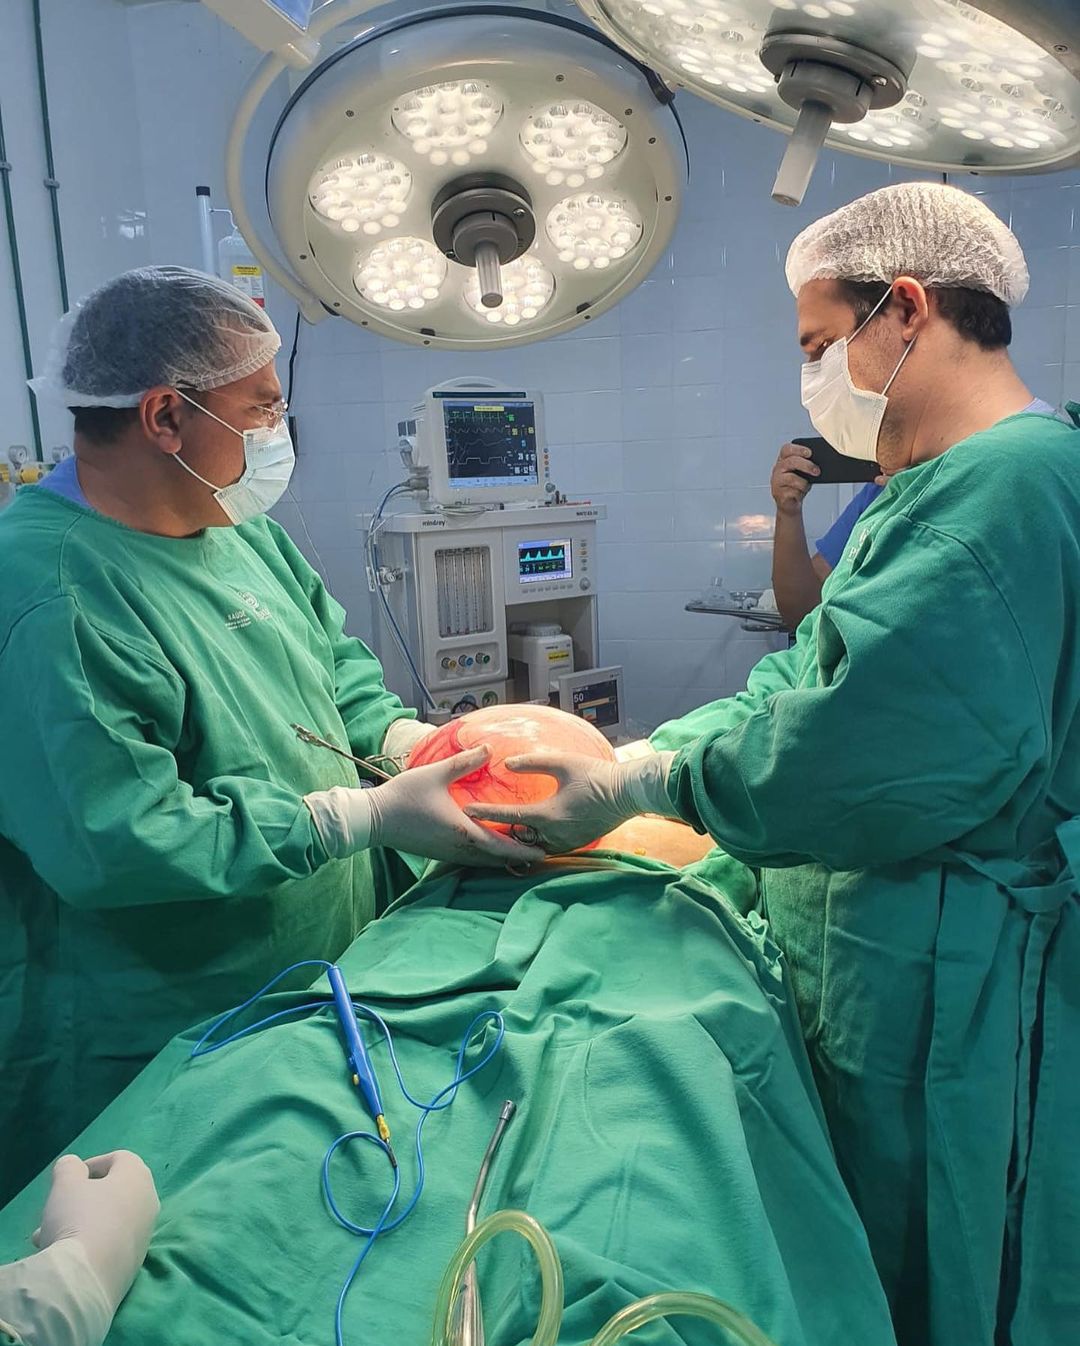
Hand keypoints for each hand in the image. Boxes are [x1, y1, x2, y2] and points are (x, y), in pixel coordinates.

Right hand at [33, 1151, 158, 1310]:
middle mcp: (148, 1202)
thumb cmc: (78, 1218)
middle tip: (56, 1209)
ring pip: (107, 1221)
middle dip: (80, 1199)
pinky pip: (110, 1244)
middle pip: (112, 1193)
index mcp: (138, 1177)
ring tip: (45, 1237)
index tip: (71, 1177)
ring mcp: (144, 1235)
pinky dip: (88, 1244)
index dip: (93, 1163)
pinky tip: (62, 1256)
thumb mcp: (65, 1185)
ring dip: (77, 1224)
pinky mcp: (135, 1263)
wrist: (87, 1278)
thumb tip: (75, 1165)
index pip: (120, 1159)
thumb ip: (69, 1168)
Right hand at [305, 747, 544, 866]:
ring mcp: (448, 853)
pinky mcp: (439, 852)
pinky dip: (486, 856)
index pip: (501, 847)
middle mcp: (459, 847)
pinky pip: (470, 859)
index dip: (524, 849)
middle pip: (496, 859)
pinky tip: (491, 849)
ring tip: (523, 851)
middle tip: (541, 852)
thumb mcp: (435, 774)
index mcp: (463, 831)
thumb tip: (489, 748)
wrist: (373, 819)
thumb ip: (464, 762)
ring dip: (502, 858)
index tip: (544, 850)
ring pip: (483, 862)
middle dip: (519, 857)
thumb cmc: (404, 796)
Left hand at [464, 750, 675, 854]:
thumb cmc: (596, 775)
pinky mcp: (573, 845)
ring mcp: (564, 843)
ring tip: (496, 831)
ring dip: (515, 840)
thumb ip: (532, 763)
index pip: (508, 816)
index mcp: (548, 814)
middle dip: (496, 834)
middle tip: (476, 825)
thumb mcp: (562, 763)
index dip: (485, 812)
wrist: (627, 794)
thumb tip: (507, 764)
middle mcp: (553, 834)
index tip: (467, 809)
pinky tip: (524, 835)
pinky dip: (532, 843)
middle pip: (515, 839)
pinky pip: (545, 848)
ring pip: (530, 847)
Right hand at [770, 442, 816, 515]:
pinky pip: (792, 491)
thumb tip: (820, 463)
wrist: (790, 503)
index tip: (810, 453)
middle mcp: (778, 469)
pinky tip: (798, 493)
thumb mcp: (804, 473)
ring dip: (804, 483)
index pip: (787, 449)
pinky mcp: (778, 493)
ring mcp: (776, 481)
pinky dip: (799, 493)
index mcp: (783, 460)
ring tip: (806, 486)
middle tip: (817, 471)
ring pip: (792, 478)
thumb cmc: (797, 485)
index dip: (798, 449)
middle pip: (790, 461)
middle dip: (806, 465)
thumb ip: (808, 465)